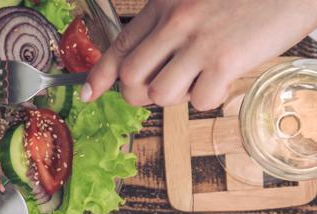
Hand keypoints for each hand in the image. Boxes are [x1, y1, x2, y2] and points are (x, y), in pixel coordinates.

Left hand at [82, 0, 316, 109]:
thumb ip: (174, 22)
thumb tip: (153, 59)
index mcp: (165, 3)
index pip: (120, 46)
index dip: (100, 75)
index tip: (90, 93)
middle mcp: (176, 21)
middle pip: (132, 79)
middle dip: (142, 94)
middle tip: (168, 87)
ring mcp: (198, 41)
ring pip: (160, 95)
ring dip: (179, 97)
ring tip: (202, 79)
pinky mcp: (225, 60)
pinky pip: (198, 101)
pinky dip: (211, 98)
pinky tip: (227, 79)